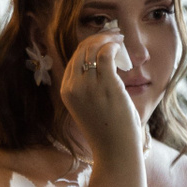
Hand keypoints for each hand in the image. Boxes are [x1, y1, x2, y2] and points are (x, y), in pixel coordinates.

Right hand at [57, 32, 140, 163]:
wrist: (115, 151)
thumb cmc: (107, 131)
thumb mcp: (89, 107)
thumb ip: (90, 87)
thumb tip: (102, 64)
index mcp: (66, 91)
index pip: (74, 59)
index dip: (89, 46)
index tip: (103, 42)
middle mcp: (73, 87)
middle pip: (82, 50)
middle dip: (98, 38)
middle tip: (114, 35)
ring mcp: (88, 86)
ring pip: (94, 49)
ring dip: (109, 39)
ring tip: (120, 38)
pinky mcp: (106, 85)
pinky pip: (106, 54)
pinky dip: (114, 46)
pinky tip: (121, 48)